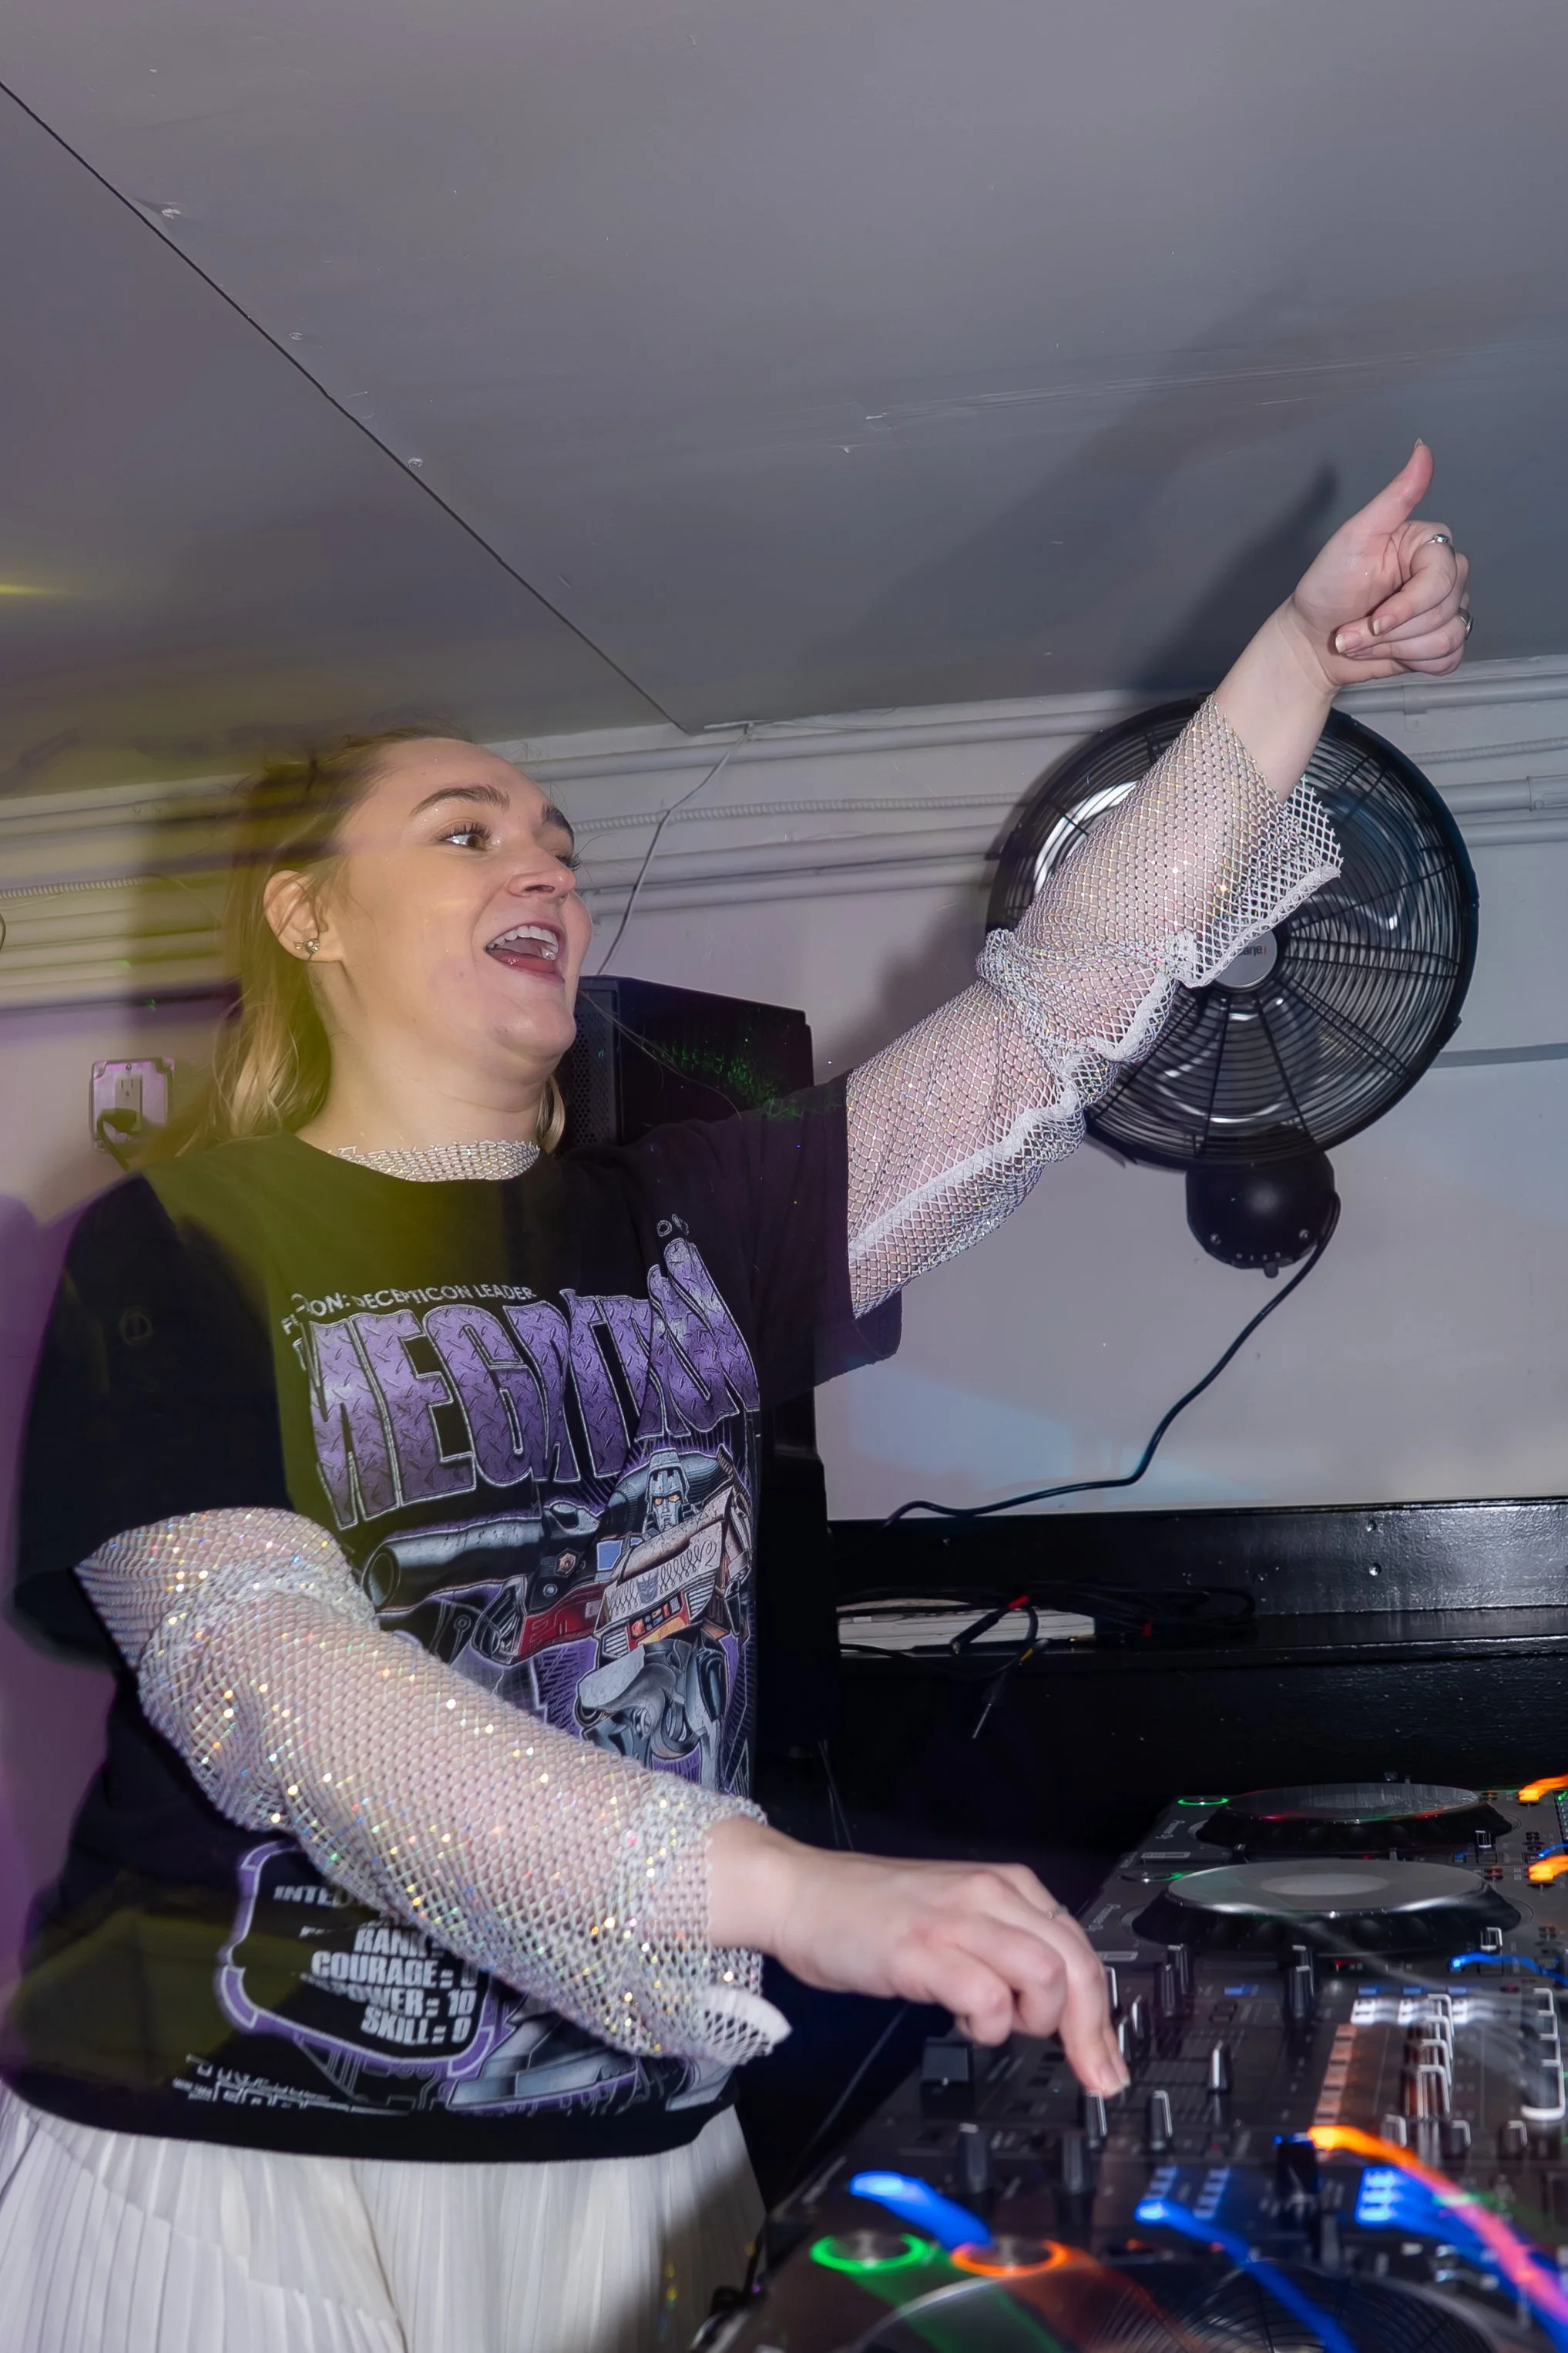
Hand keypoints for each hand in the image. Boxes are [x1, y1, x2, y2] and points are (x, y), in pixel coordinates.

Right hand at [709, 1818, 1126, 2096]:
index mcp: (1005, 1887)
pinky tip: (964, 2024)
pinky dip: (988, 2024)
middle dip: (1092, 2031)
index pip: (1080, 1947)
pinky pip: (985, 1994)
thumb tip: (1049, 2004)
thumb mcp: (956, 1916)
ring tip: (1001, 2029)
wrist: (802, 1893)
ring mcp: (956, 1920)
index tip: (1105, 2059)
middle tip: (1092, 2076)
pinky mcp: (921, 1949)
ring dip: (1037, 2020)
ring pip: (1045, 1974)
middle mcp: (990, 1895)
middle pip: (1076, 1963)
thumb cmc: (872, 1914)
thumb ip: (1003, 1946)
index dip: (1101, 2013)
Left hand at [1283, 441, 1470, 692]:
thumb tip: (1422, 449)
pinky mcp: (1439, 641)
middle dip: (1393, 631)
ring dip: (1398, 648)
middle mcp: (1443, 575)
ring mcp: (1444, 609)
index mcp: (1426, 546)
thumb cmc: (1326, 588)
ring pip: (1448, 635)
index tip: (1373, 619)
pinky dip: (1414, 661)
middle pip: (1446, 609)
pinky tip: (1389, 652)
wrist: (1312, 642)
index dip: (1407, 606)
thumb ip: (1395, 496)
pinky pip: (1449, 657)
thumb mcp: (1355, 536)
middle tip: (1359, 628)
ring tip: (1367, 638)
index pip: (1443, 577)